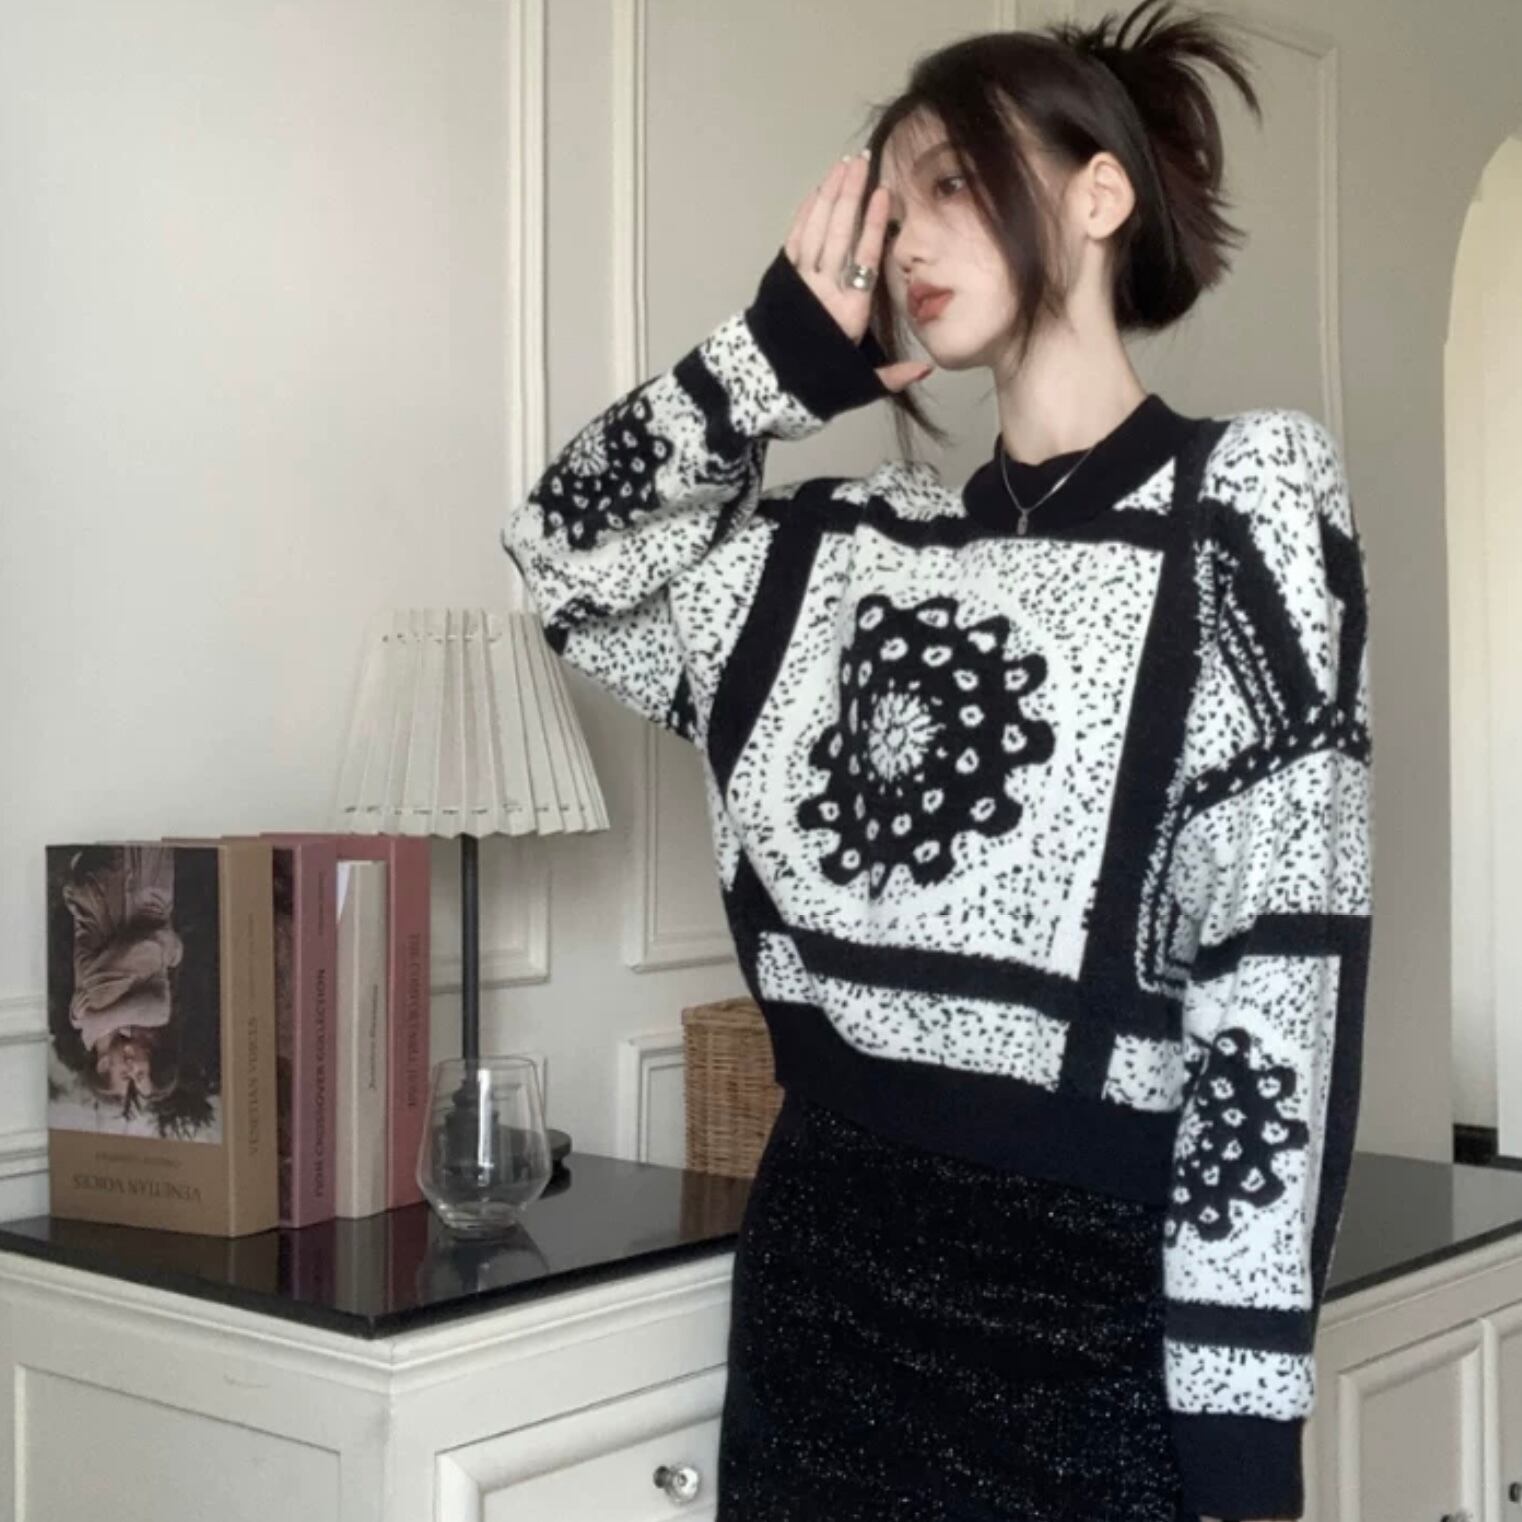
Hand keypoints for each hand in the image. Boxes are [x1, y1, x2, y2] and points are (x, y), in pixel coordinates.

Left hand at [782, 153, 934, 394]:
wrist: (771, 385)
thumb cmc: (820, 379)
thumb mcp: (858, 382)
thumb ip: (893, 375)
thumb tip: (927, 368)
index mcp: (850, 312)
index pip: (866, 259)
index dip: (874, 225)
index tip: (883, 194)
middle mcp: (826, 290)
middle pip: (840, 234)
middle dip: (851, 195)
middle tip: (862, 163)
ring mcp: (802, 281)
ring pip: (818, 230)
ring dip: (830, 195)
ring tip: (843, 167)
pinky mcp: (783, 278)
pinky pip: (796, 239)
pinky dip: (806, 214)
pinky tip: (817, 192)